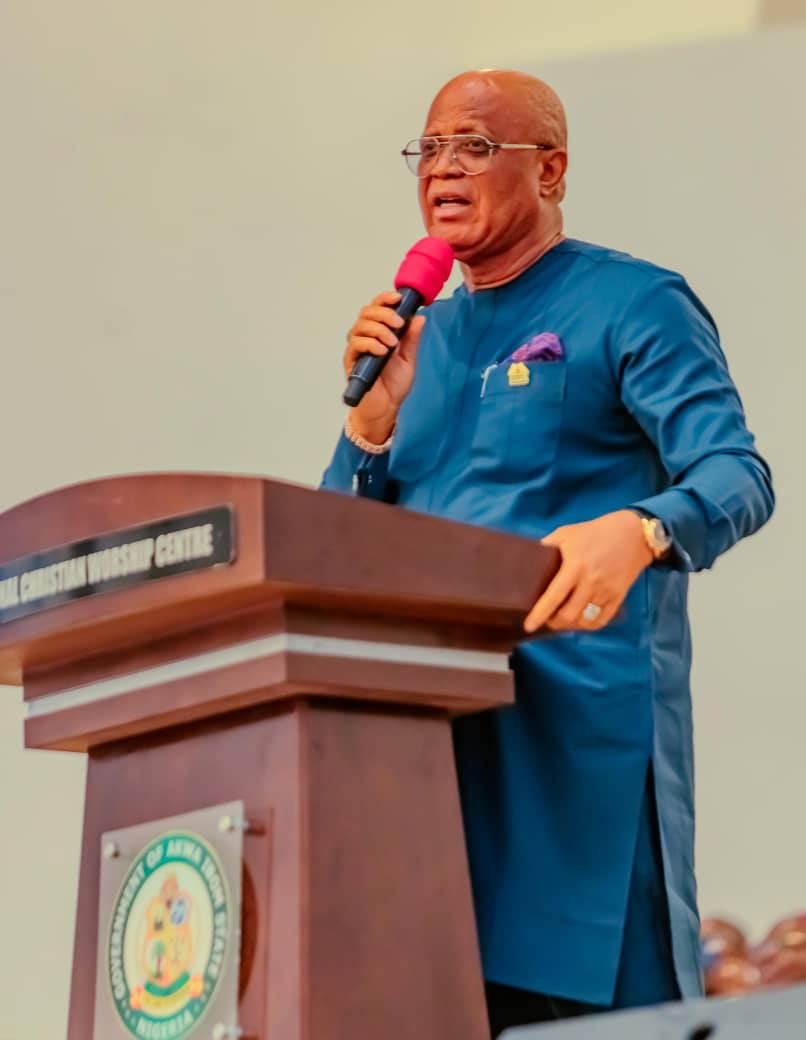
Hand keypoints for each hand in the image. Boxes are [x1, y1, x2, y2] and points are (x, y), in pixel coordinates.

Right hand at [344, 291, 424, 443]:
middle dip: (384, 314)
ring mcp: (357, 349)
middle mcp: (366, 337)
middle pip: (366, 312)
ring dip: (378, 329)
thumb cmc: (394, 385)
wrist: (385, 408)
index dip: (385, 299)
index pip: (377, 308)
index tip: (398, 298)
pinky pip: (356, 344)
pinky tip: (382, 351)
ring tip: (392, 343)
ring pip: (360, 326)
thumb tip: (419, 318)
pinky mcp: (351, 361)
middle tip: (398, 324)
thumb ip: (412, 339)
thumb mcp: (409, 359)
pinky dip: (370, 343)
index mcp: (380, 333)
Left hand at [524, 510, 653, 632]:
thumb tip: (527, 561)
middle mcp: (591, 582)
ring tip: (562, 619)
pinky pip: (601, 620)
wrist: (633, 533)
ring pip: (584, 621)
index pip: (553, 597)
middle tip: (547, 618)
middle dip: (554, 622)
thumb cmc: (594, 532)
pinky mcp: (619, 596)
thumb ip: (546, 546)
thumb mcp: (565, 533)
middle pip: (569, 615)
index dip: (539, 614)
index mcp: (575, 566)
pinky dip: (588, 625)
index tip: (529, 626)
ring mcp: (606, 591)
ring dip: (570, 624)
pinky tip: (580, 619)